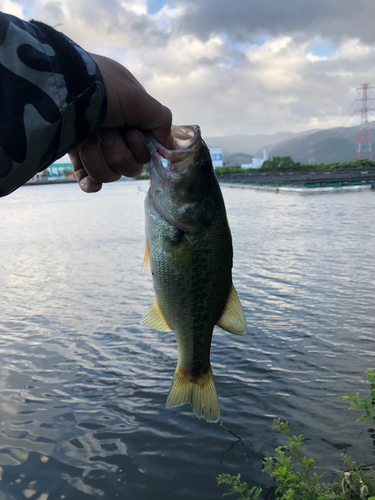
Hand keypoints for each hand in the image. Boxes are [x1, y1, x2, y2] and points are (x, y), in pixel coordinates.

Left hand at [68, 53, 172, 192]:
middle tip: (106, 132)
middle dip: (118, 152)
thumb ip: (160, 120)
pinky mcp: (75, 155)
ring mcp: (94, 145)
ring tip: (88, 141)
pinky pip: (89, 181)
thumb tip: (169, 146)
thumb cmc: (102, 89)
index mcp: (130, 118)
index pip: (145, 150)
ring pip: (110, 174)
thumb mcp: (138, 98)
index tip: (132, 133)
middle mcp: (114, 132)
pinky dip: (90, 181)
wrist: (61, 89)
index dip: (140, 148)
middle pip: (129, 166)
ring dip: (100, 160)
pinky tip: (90, 180)